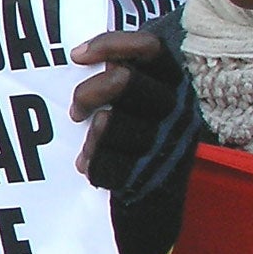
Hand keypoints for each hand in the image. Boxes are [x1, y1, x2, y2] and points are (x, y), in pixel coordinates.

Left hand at [71, 31, 197, 253]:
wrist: (160, 209)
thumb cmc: (140, 142)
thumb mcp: (141, 103)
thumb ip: (124, 76)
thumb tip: (82, 56)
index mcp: (175, 83)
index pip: (148, 48)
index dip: (110, 44)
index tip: (76, 56)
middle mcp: (176, 108)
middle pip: (122, 81)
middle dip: (88, 93)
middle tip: (76, 110)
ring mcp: (165, 143)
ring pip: (109, 123)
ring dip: (90, 136)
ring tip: (87, 145)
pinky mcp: (150, 176)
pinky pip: (106, 165)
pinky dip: (92, 165)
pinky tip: (89, 166)